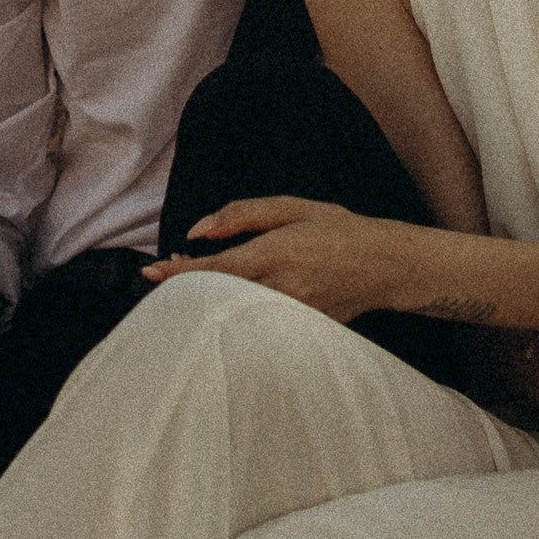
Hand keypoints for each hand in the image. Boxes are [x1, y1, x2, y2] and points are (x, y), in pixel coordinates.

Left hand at [143, 196, 421, 325]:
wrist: (386, 265)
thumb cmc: (339, 231)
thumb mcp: (293, 208)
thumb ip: (243, 214)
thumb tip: (198, 230)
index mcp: (277, 252)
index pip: (215, 269)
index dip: (179, 273)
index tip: (152, 271)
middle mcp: (282, 288)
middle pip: (218, 296)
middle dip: (188, 286)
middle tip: (169, 272)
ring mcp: (291, 314)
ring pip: (234, 314)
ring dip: (209, 300)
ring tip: (195, 282)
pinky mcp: (300, 330)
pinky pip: (256, 325)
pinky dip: (234, 312)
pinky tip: (229, 299)